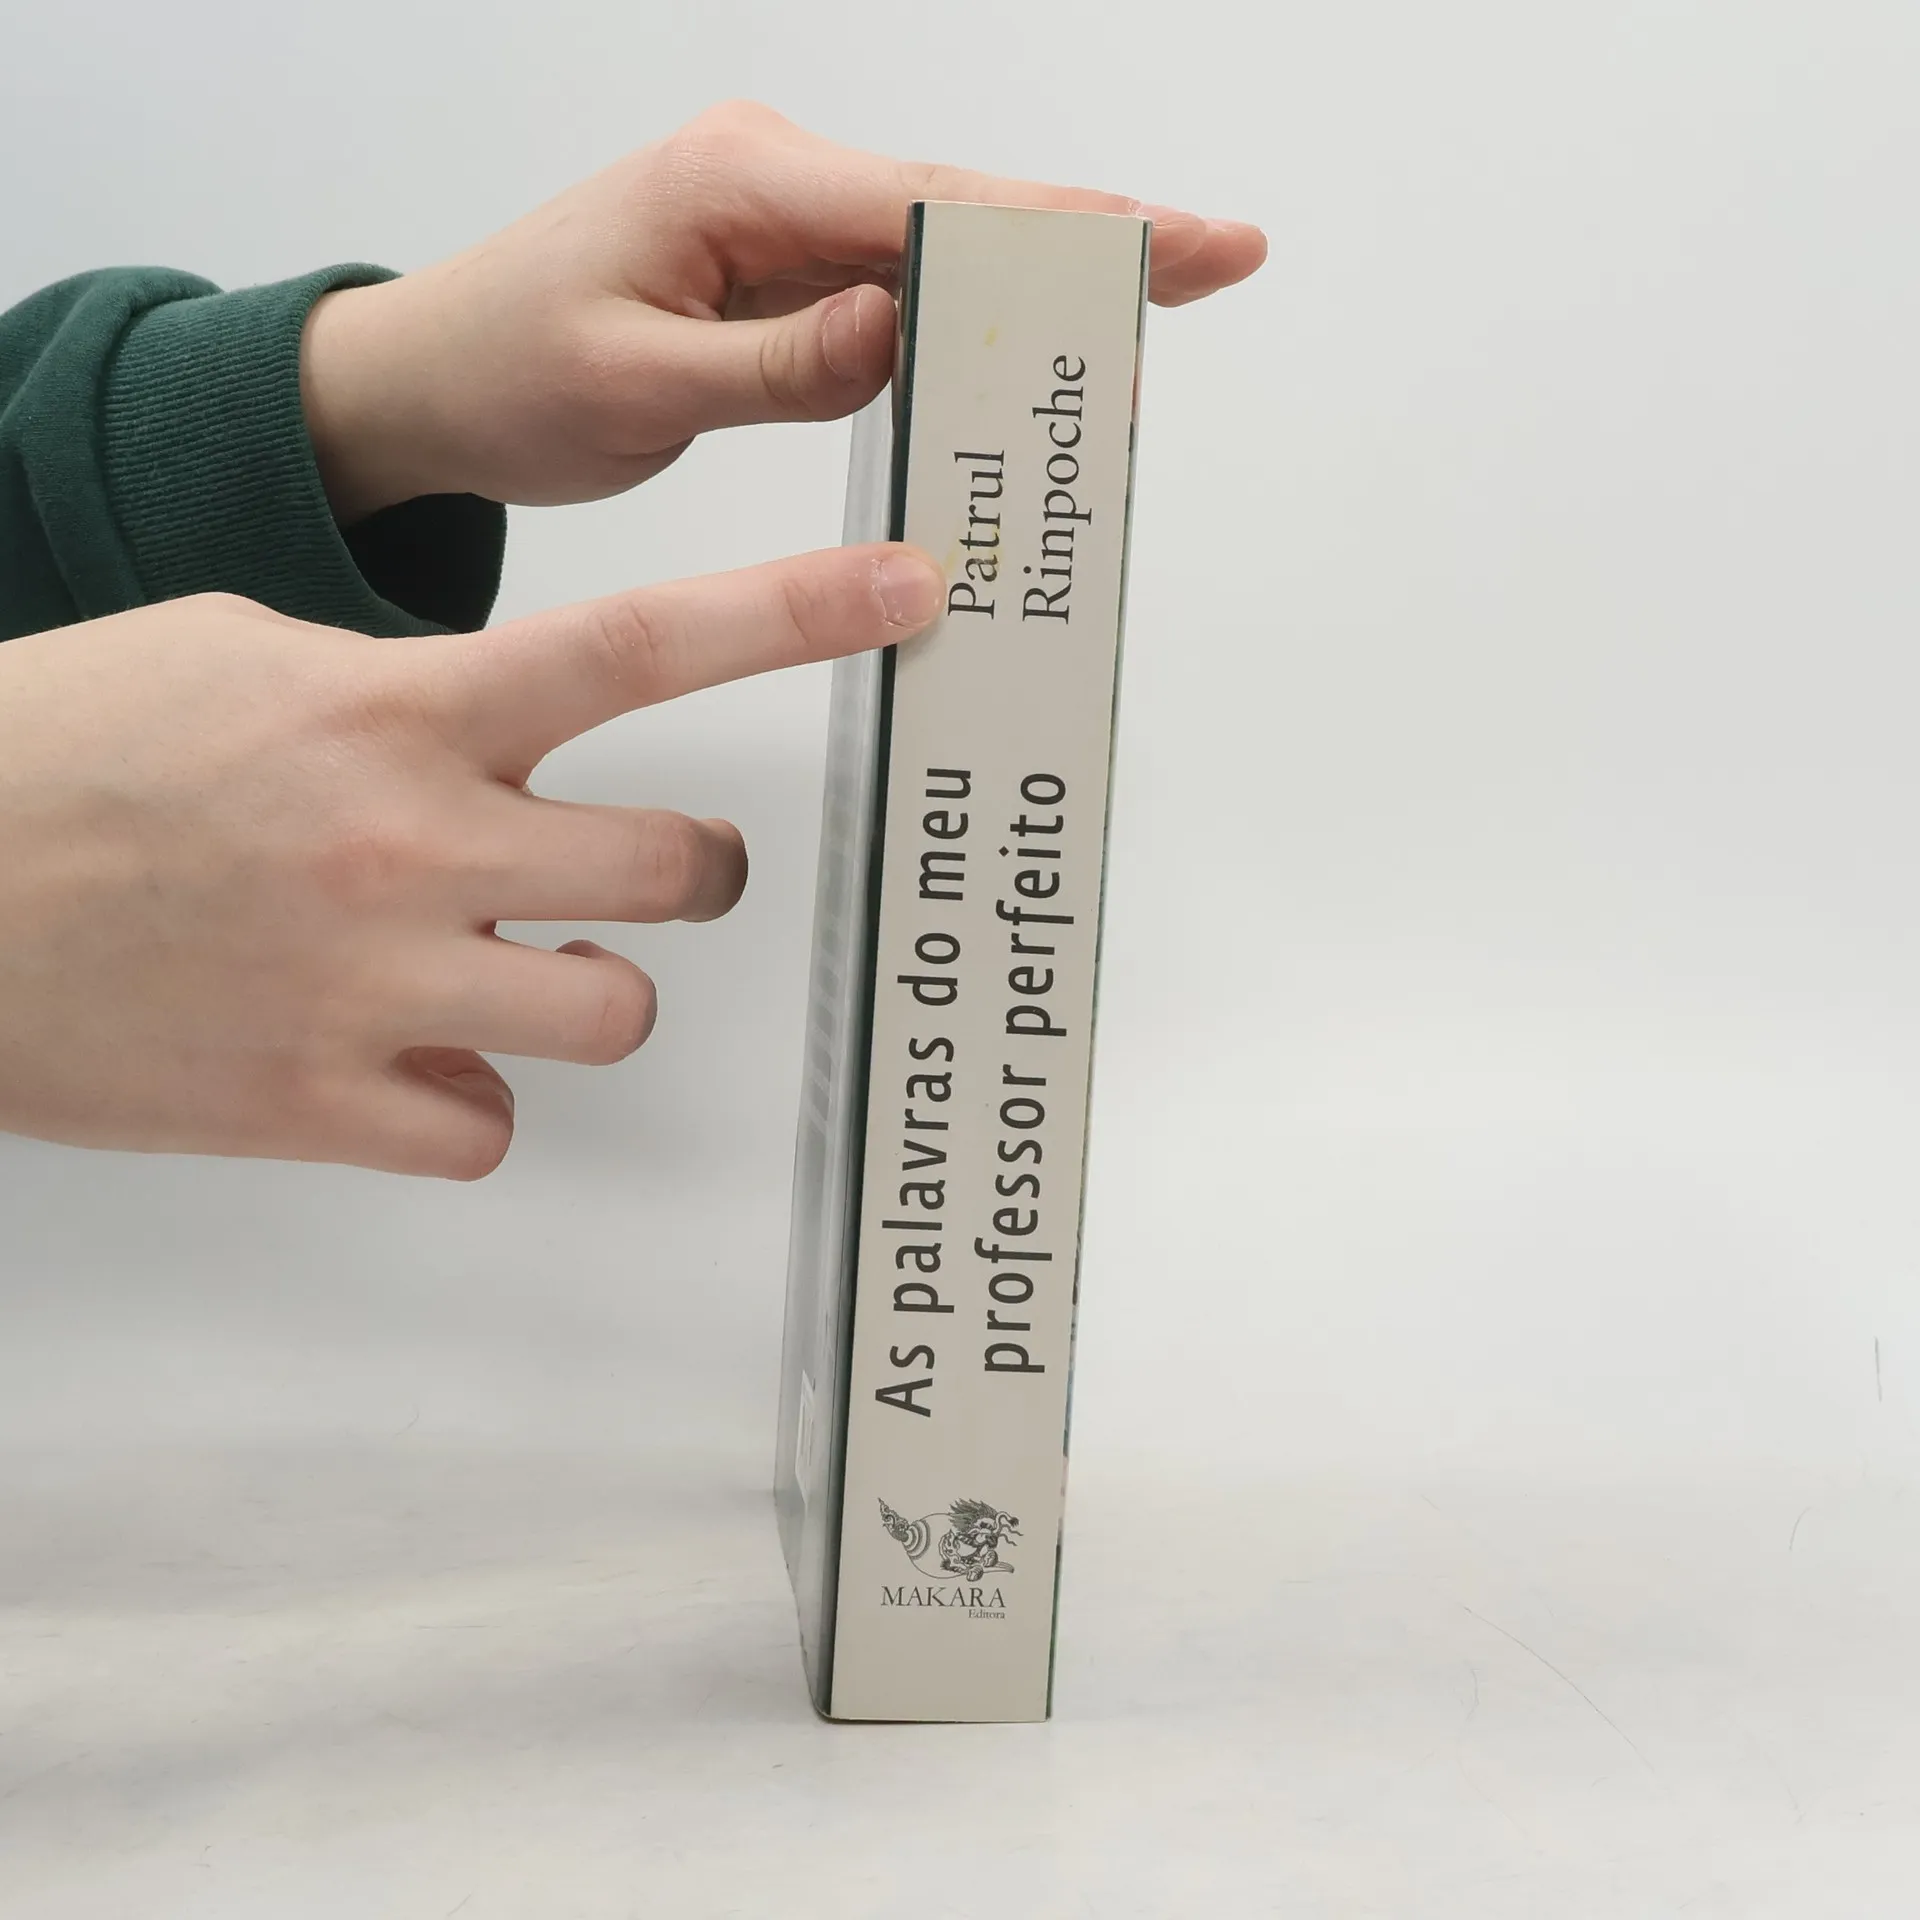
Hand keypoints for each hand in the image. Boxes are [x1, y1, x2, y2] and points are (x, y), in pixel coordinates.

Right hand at [0, 544, 941, 1176]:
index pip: (642, 643)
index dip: (797, 608)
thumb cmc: (65, 752)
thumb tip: (497, 746)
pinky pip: (489, 1131)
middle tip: (651, 868)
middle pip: (685, 870)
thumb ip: (396, 689)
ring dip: (591, 994)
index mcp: (397, 708)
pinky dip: (469, 1105)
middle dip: (697, 871)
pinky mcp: (322, 1106)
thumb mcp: (240, 658)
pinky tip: (404, 1068)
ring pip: (617, 1015)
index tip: (911, 587)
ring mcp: (377, 985)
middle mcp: (415, 843)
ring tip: (504, 975)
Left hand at [301, 101, 1267, 519]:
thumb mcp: (638, 386)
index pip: (940, 205)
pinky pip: (891, 288)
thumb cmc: (506, 373)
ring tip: (1139, 330)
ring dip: (1038, 289)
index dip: (1075, 229)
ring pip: (939, 247)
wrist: (426, 379)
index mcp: (739, 180)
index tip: (1185, 244)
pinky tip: (1023, 349)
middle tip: (1217, 266)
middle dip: (1093, 244)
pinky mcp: (772, 266)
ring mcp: (775, 217)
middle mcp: (770, 177)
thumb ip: (780, 364)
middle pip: (966, 208)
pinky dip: (965, 320)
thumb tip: (902, 326)